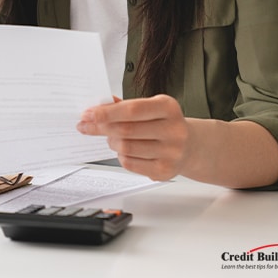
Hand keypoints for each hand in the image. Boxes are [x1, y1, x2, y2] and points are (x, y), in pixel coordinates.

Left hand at [76, 95, 191, 181]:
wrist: (190, 146)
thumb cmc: (163, 123)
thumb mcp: (150, 107)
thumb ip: (124, 106)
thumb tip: (98, 106)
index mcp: (168, 107)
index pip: (131, 110)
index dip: (106, 112)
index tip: (88, 114)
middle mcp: (173, 130)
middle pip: (125, 130)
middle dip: (101, 128)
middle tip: (87, 126)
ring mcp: (171, 152)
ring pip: (125, 148)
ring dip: (111, 142)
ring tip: (111, 138)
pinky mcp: (165, 170)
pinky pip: (130, 163)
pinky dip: (120, 156)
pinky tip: (124, 150)